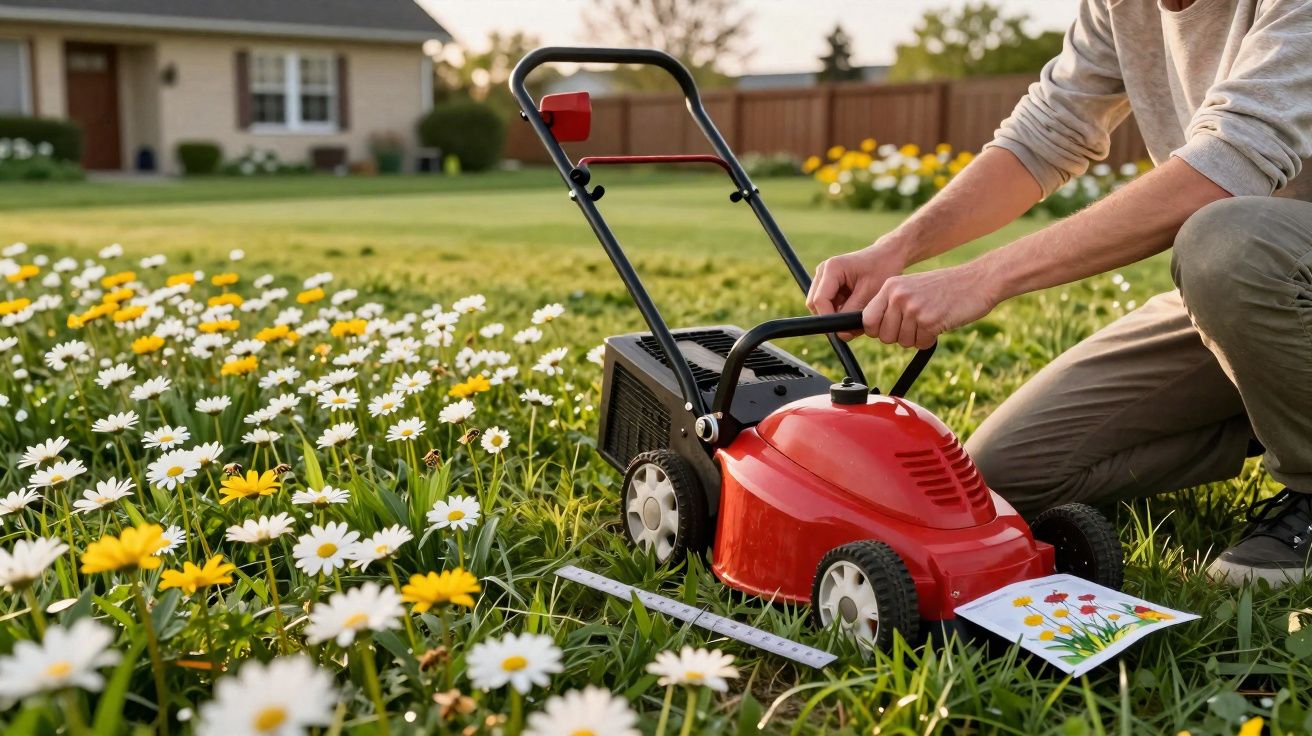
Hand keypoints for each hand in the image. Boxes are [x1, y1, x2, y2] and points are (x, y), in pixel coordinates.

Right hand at [807, 240, 909, 339]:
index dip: (828, 318)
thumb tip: (840, 334)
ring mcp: (824, 277)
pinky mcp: (828, 284)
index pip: (819, 300)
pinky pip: (828, 304)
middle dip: (831, 318)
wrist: (887, 256)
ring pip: (820, 306)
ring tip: (858, 316)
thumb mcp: (869, 293)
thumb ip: (852, 313)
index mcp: (832, 268)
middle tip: (853, 325)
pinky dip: (840, 311)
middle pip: (815, 304)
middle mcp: (823, 271)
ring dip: (836, 315)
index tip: (844, 330)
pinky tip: (856, 309)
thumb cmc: (882, 269)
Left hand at [862, 264, 998, 348]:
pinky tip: (940, 323)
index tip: (890, 329)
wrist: (978, 281)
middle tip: (916, 326)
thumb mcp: (911, 287)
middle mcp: (899, 296)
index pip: (867, 319)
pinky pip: (920, 343)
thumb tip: (872, 328)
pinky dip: (930, 339)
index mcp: (891, 286)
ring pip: (902, 342)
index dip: (877, 330)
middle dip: (899, 337)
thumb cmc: (945, 287)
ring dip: (917, 337)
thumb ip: (892, 304)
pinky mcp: (930, 321)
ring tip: (931, 320)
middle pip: (883, 336)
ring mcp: (914, 308)